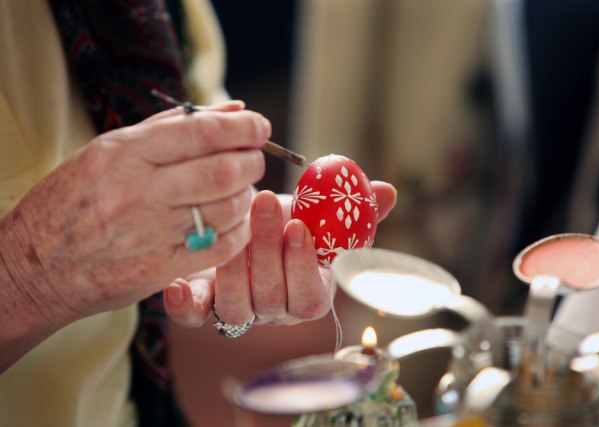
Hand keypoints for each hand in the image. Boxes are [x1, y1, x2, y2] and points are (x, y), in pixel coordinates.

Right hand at [0, 101, 269, 331]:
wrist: (37, 267)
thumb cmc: (73, 201)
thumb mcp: (109, 150)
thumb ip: (173, 126)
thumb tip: (233, 108)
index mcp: (124, 153)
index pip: (202, 131)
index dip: (243, 127)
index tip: (260, 127)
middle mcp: (138, 191)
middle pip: (223, 170)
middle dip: (252, 161)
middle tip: (255, 158)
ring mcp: (150, 232)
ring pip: (227, 208)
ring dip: (247, 195)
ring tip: (241, 189)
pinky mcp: (160, 267)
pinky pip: (221, 246)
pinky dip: (240, 230)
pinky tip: (235, 221)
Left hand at [164, 182, 397, 326]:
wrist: (248, 224)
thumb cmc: (290, 221)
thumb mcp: (322, 213)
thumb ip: (352, 209)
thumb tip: (388, 191)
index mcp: (307, 294)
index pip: (310, 299)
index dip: (305, 266)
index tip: (301, 226)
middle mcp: (273, 311)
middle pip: (272, 298)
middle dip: (268, 249)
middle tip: (265, 204)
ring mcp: (237, 311)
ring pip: (235, 307)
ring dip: (235, 266)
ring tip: (234, 224)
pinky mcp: (201, 304)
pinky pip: (192, 315)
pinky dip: (184, 305)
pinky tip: (178, 286)